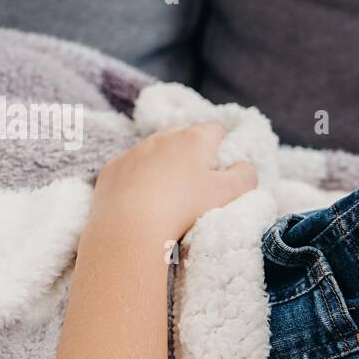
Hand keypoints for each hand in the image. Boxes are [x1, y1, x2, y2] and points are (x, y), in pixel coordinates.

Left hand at [88, 121, 259, 242]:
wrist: (130, 228)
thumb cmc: (184, 208)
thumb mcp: (228, 194)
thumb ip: (245, 176)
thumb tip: (244, 167)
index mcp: (194, 139)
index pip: (216, 129)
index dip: (223, 146)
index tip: (222, 168)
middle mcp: (162, 137)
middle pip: (184, 136)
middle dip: (192, 153)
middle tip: (197, 183)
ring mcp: (134, 151)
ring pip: (155, 151)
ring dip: (164, 165)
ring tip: (168, 195)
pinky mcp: (112, 168)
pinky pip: (130, 167)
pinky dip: (138, 178)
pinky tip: (142, 201)